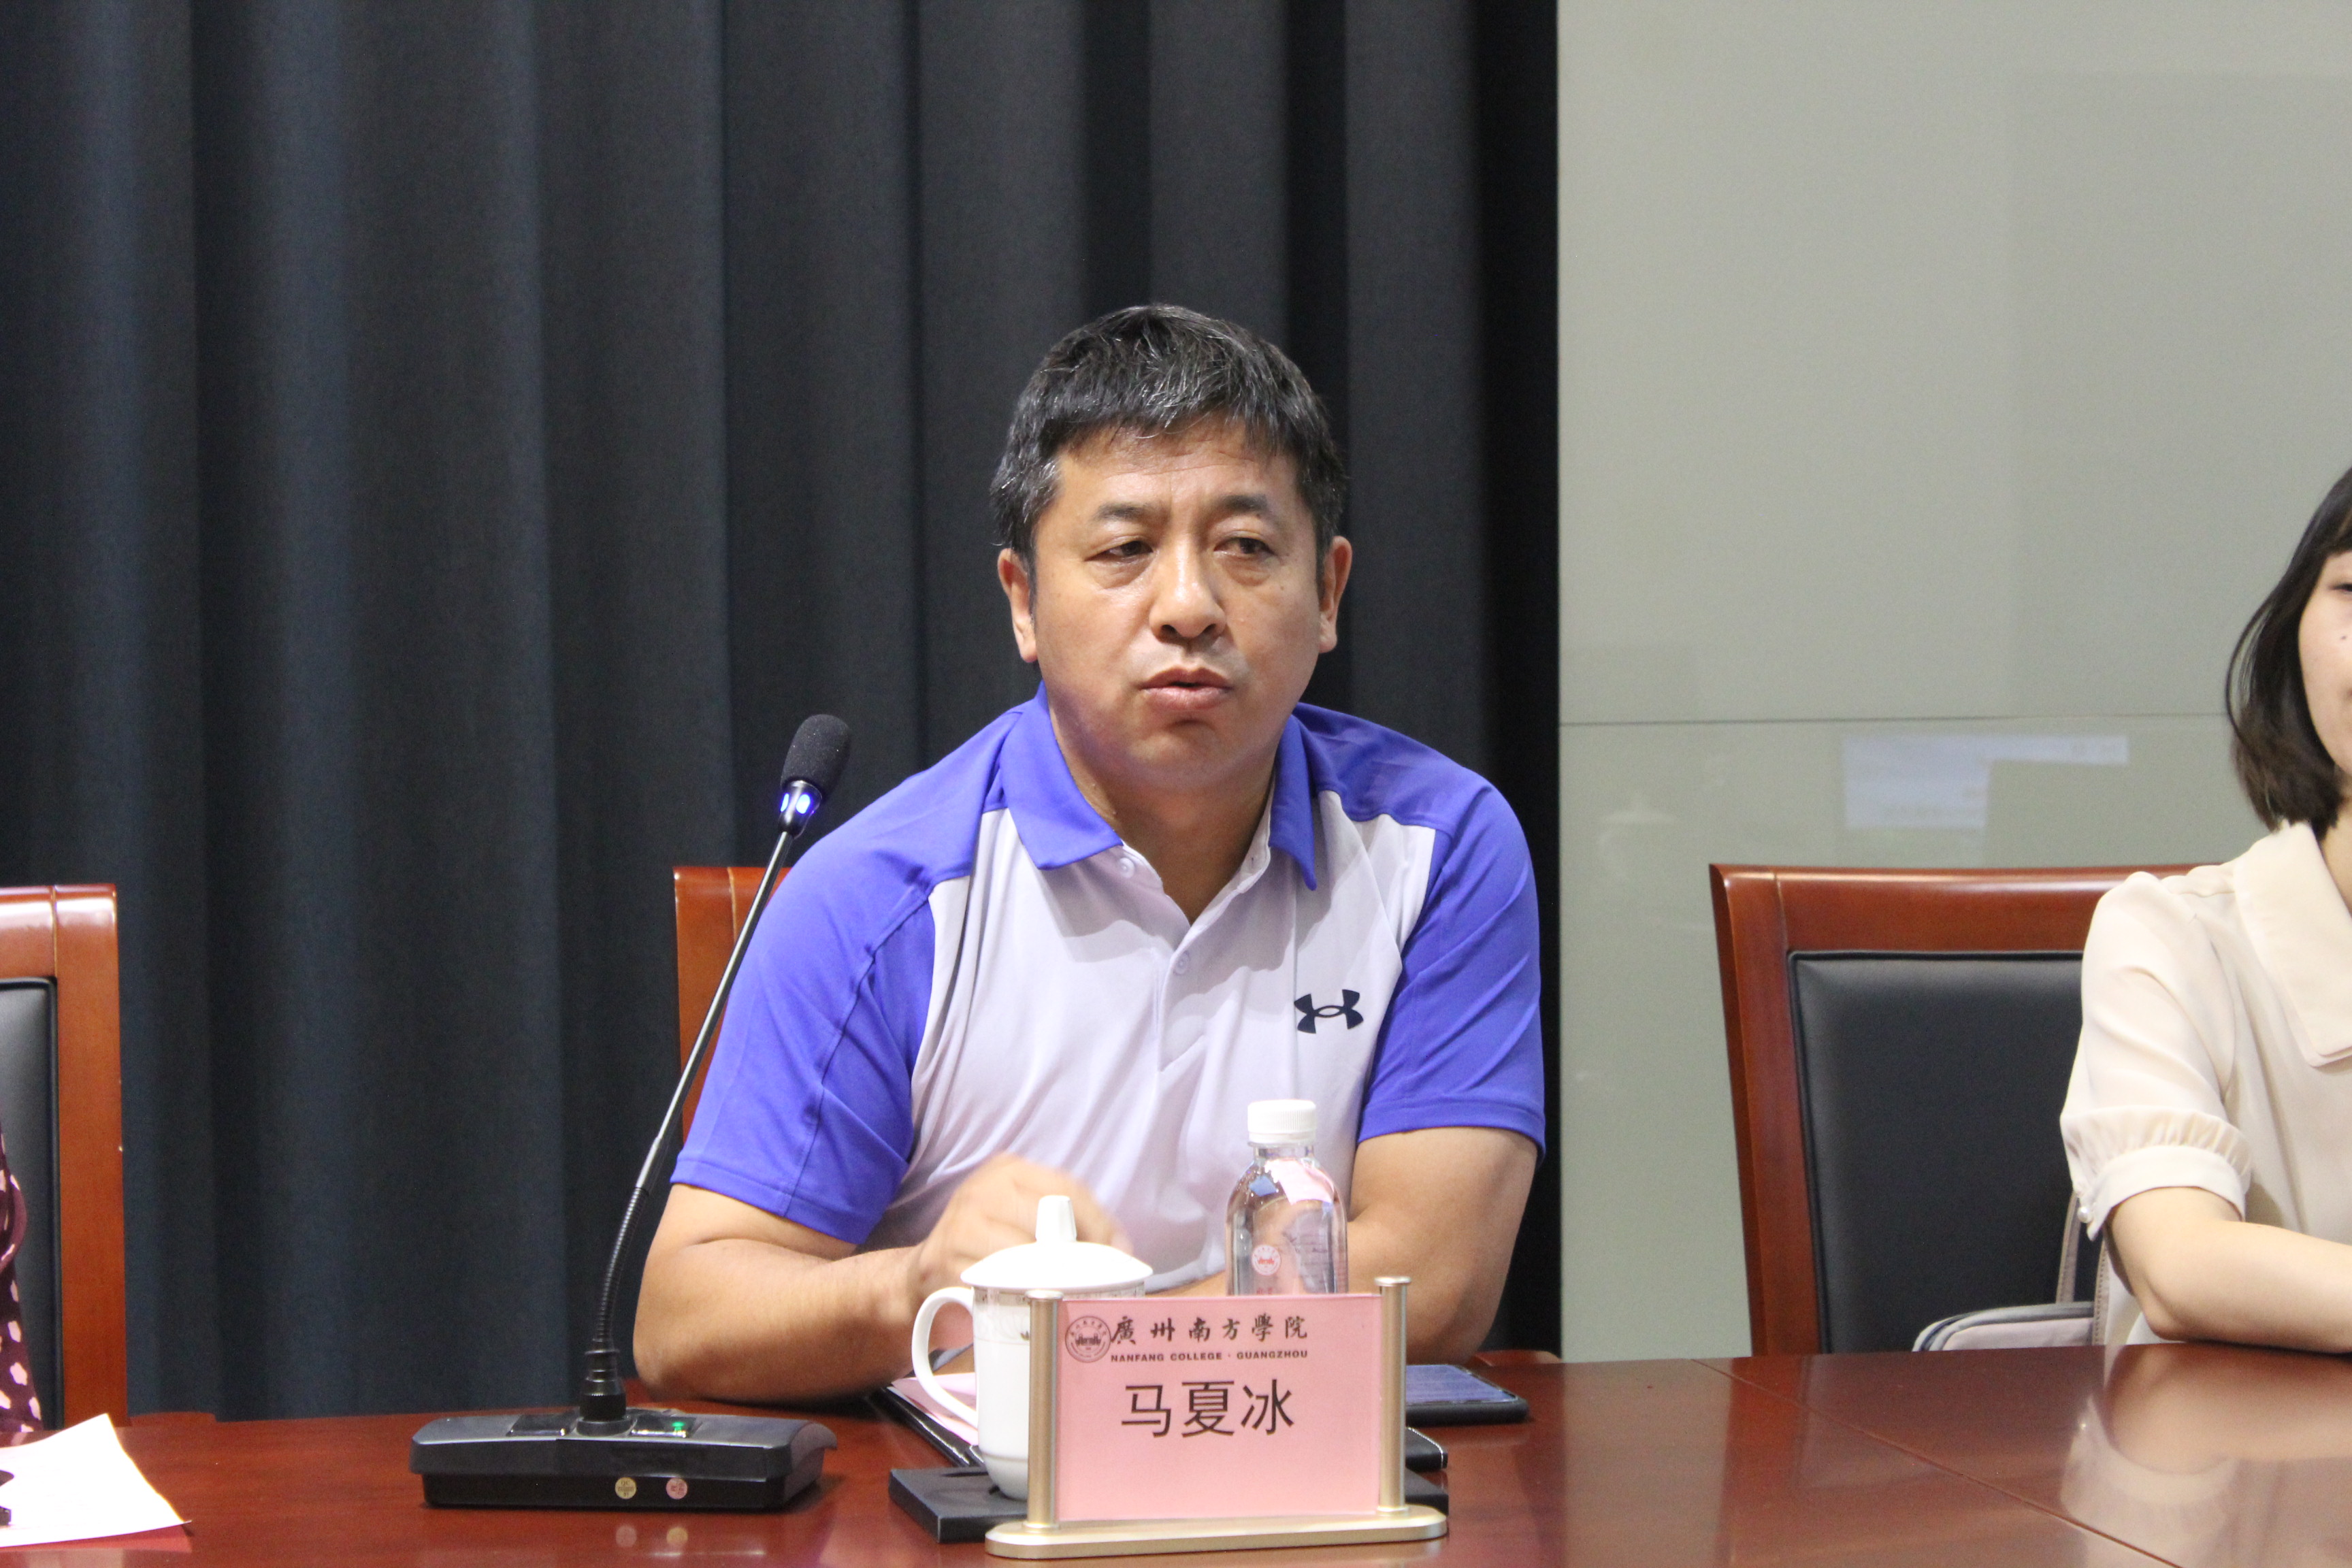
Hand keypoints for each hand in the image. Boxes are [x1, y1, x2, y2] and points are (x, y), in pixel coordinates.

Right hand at [904, 1154, 1132, 1305]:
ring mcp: (961, 1224)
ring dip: (1053, 1278)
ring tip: (1067, 1294)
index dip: (1098, 1223)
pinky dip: (1021, 1296)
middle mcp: (983, 1190)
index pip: (1067, 1188)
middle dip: (1078, 1252)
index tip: (1117, 1253)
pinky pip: (998, 1281)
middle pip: (1049, 1217)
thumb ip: (1070, 1225)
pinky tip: (1032, 1305)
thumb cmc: (990, 1249)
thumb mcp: (1026, 1221)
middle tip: (1094, 1279)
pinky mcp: (946, 1263)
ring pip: (1026, 1252)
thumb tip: (1122, 1249)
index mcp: (1008, 1171)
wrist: (923, 1278)